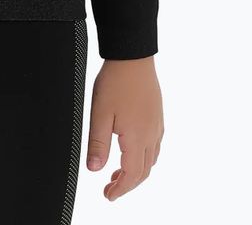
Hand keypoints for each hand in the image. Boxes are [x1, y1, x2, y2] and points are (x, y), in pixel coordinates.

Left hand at [86, 56, 163, 200]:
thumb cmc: (116, 82)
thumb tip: (94, 170)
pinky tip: (131, 149)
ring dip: (136, 171)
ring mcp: (157, 124)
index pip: (132, 174)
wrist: (133, 57)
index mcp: (137, 137)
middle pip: (144, 171)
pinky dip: (144, 156)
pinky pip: (155, 144)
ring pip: (151, 159)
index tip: (108, 195)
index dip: (120, 189)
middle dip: (128, 184)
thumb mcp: (100, 114)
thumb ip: (97, 143)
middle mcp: (151, 134)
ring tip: (118, 172)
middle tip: (111, 188)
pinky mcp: (157, 115)